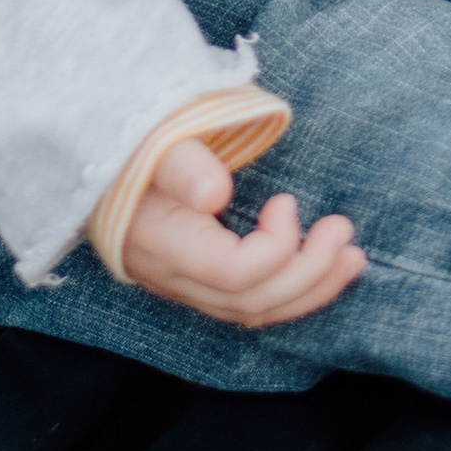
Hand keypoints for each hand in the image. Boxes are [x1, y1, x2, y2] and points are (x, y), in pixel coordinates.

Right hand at [119, 137, 365, 325]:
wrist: (97, 154)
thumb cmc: (131, 139)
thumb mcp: (151, 139)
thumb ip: (181, 165)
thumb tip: (215, 192)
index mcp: (161, 243)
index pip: (231, 274)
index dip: (275, 247)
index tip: (287, 200)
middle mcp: (172, 276)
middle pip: (249, 301)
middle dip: (308, 272)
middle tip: (346, 233)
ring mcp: (184, 284)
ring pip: (252, 311)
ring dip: (309, 288)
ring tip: (353, 259)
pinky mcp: (197, 279)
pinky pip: (248, 301)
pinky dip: (292, 290)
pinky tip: (325, 272)